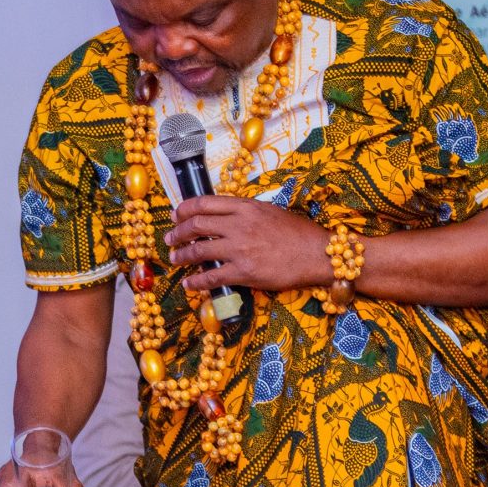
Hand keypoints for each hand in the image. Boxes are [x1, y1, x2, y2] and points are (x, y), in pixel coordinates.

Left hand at [165, 195, 331, 295]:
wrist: (317, 253)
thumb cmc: (297, 233)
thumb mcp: (269, 212)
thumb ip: (245, 213)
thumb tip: (223, 218)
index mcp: (246, 207)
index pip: (205, 203)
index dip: (185, 209)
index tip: (176, 215)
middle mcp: (239, 225)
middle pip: (196, 225)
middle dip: (178, 232)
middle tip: (170, 239)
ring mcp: (240, 249)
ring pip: (199, 251)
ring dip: (182, 255)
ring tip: (175, 259)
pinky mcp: (244, 272)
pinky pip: (211, 277)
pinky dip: (196, 281)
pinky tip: (189, 283)